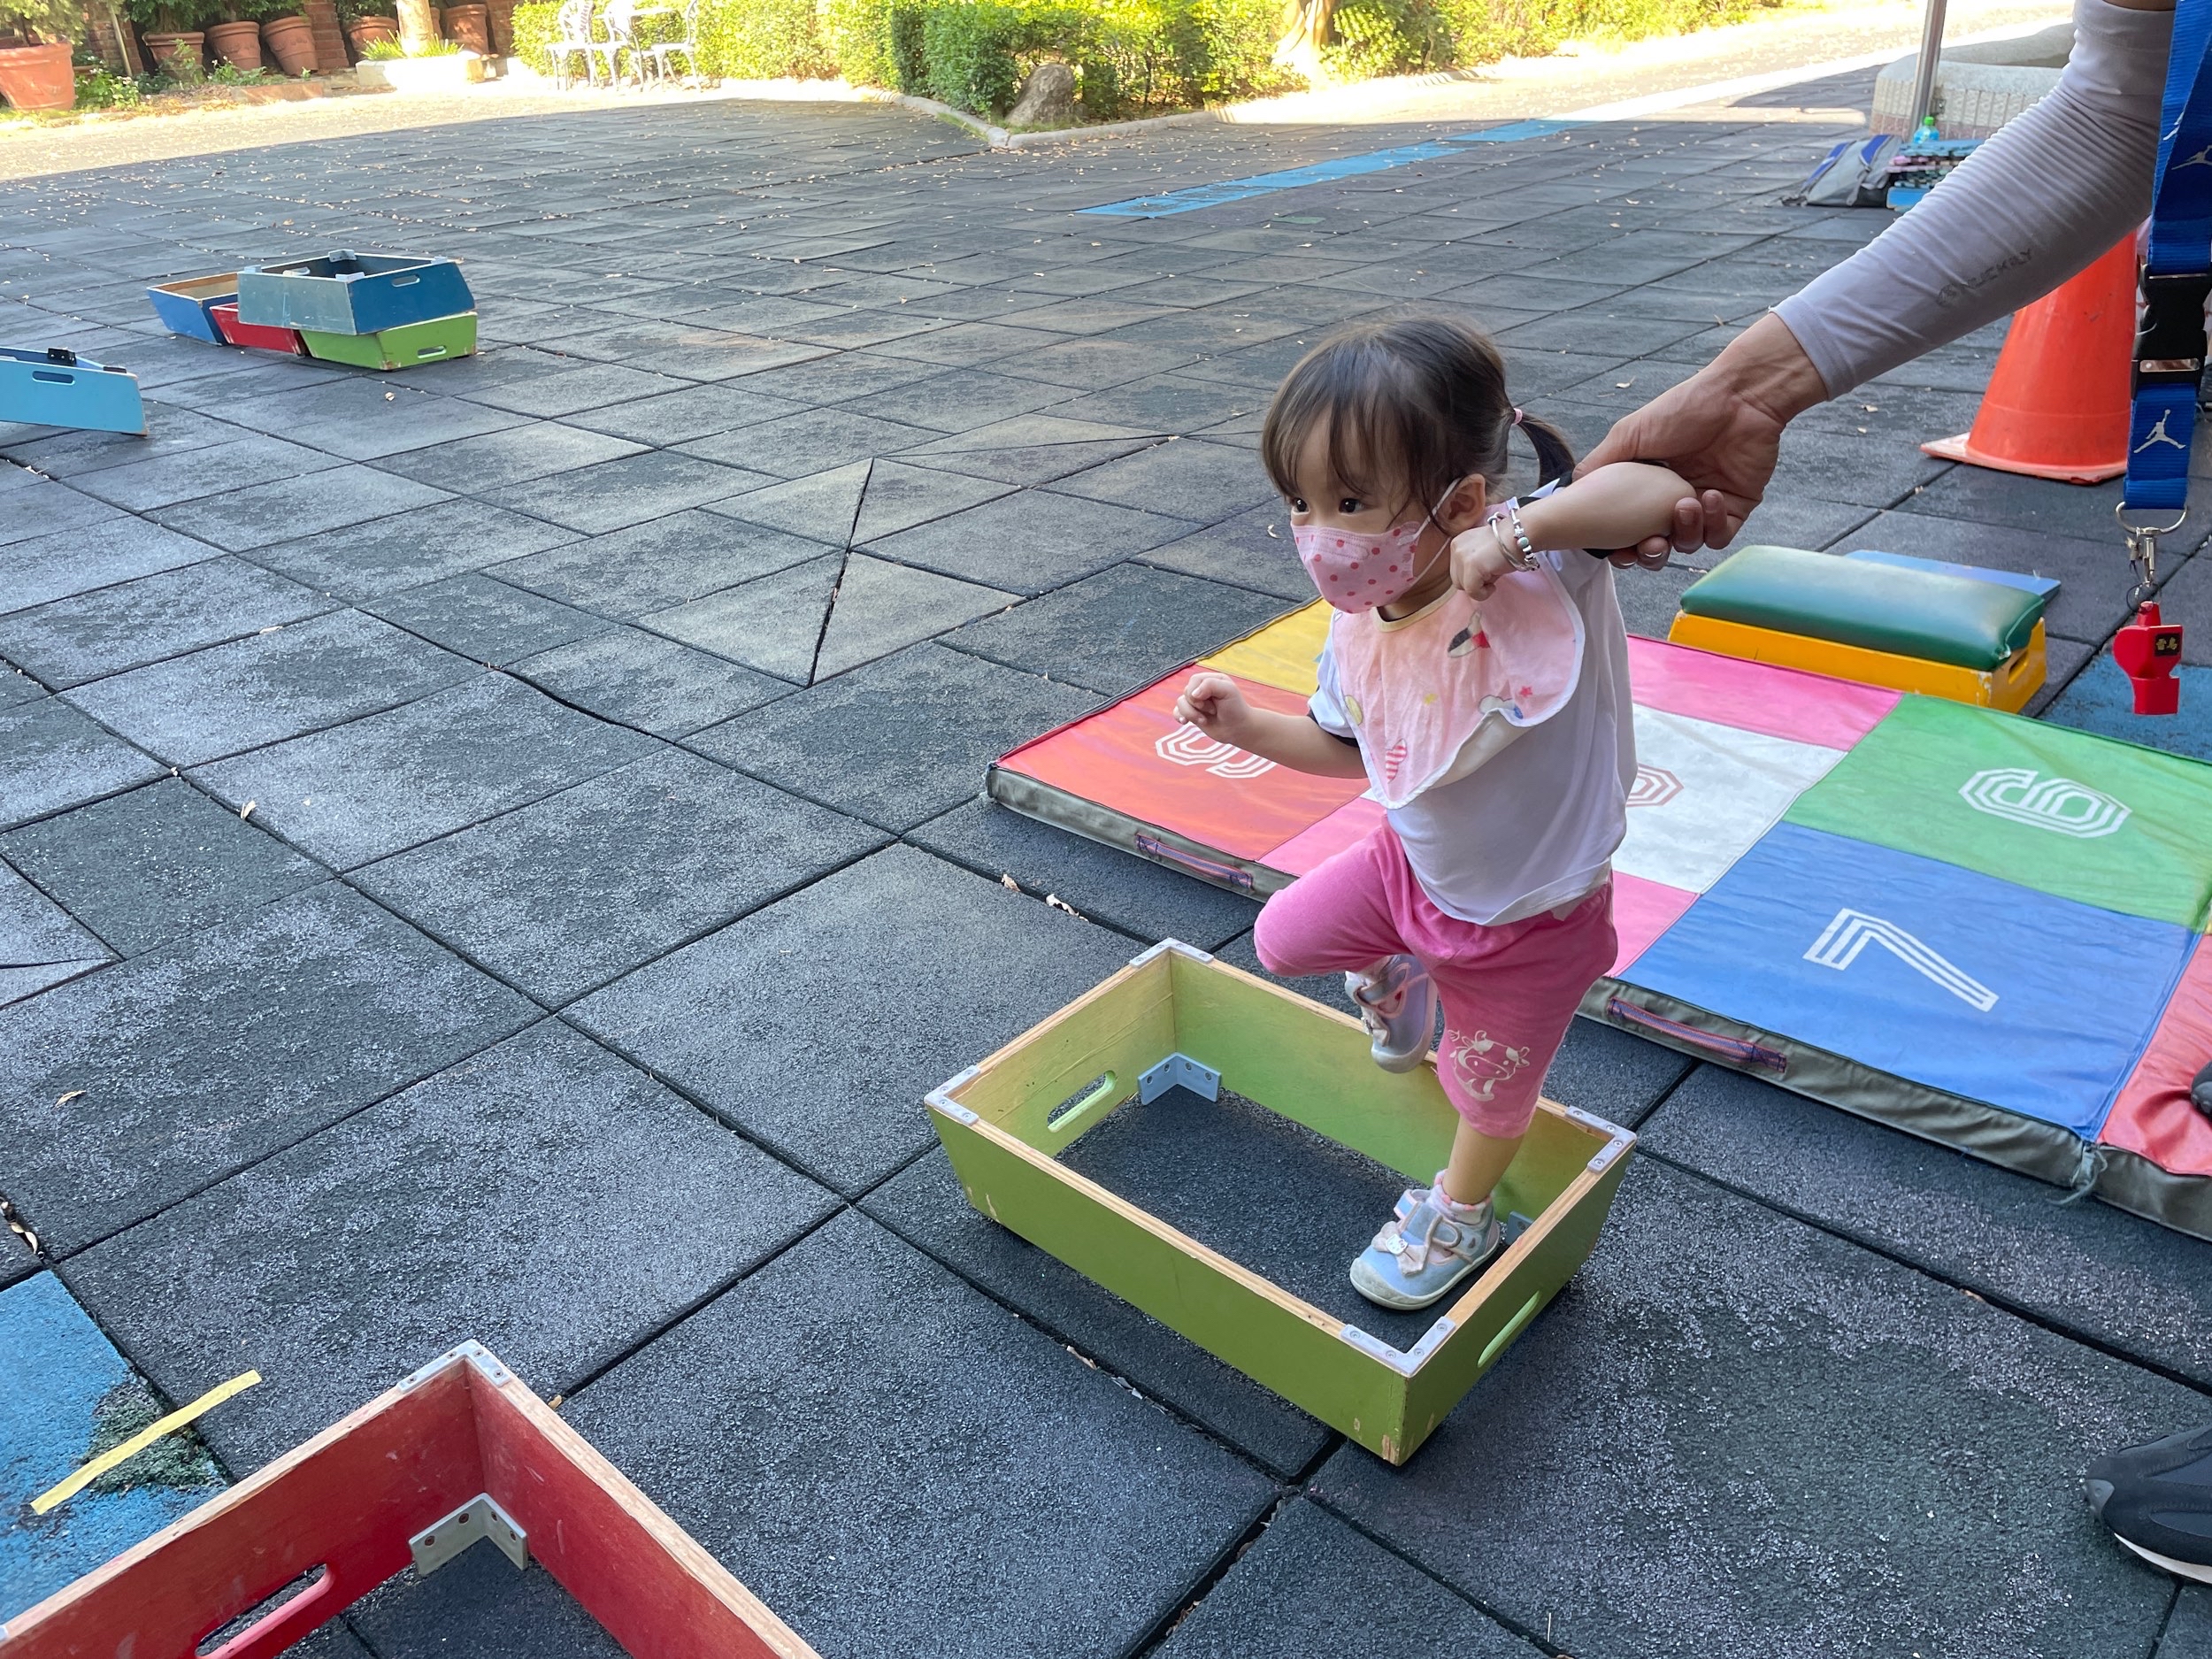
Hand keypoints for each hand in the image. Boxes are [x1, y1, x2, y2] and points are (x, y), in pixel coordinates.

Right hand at [1175, 671, 1251, 745]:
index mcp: (1211, 679)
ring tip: (1204, 720)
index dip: (1198, 692)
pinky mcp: (1192, 713)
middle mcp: (1202, 689)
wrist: (1238, 729)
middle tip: (1213, 711)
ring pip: (1180, 702)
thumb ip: (1210, 685)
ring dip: (1191, 714)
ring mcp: (1196, 702)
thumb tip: (1192, 694)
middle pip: (1186, 691)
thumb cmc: (1236, 708)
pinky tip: (1185, 722)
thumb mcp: (1228, 691)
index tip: (1212, 702)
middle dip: (1198, 704)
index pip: (1194, 680)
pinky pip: (1177, 711)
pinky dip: (1179, 716)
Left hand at [1447, 521, 1515, 601]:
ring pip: (1463, 587)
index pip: (1457, 571)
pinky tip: (1494, 586)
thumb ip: (1472, 565)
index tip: (1488, 572)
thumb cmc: (1508, 545)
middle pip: (1457, 580)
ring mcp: (1462, 556)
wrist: (1521, 535)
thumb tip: (1471, 584)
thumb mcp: (1483, 553)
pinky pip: (1472, 591)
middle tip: (1492, 574)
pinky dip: (1483, 594)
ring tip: (1493, 575)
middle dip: (1474, 582)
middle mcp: (1456, 548)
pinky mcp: (1471, 566)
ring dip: (1480, 586)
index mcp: (1458, 543)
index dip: (1473, 577)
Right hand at [1584, 313, 1826, 563]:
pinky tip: (1709, 497)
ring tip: (1685, 504)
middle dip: (1650, 554)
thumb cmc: (1683, 408)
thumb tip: (1569, 494)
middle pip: (1655, 548)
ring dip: (1683, 532)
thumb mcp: (1627, 435)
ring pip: (1686, 545)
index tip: (1618, 549)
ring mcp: (1703, 506)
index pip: (1627, 531)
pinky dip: (1711, 525)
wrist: (1739, 396)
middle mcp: (1670, 500)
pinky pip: (1718, 536)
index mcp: (1644, 487)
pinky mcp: (1734, 507)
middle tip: (1650, 543)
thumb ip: (1597, 466)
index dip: (1621, 548)